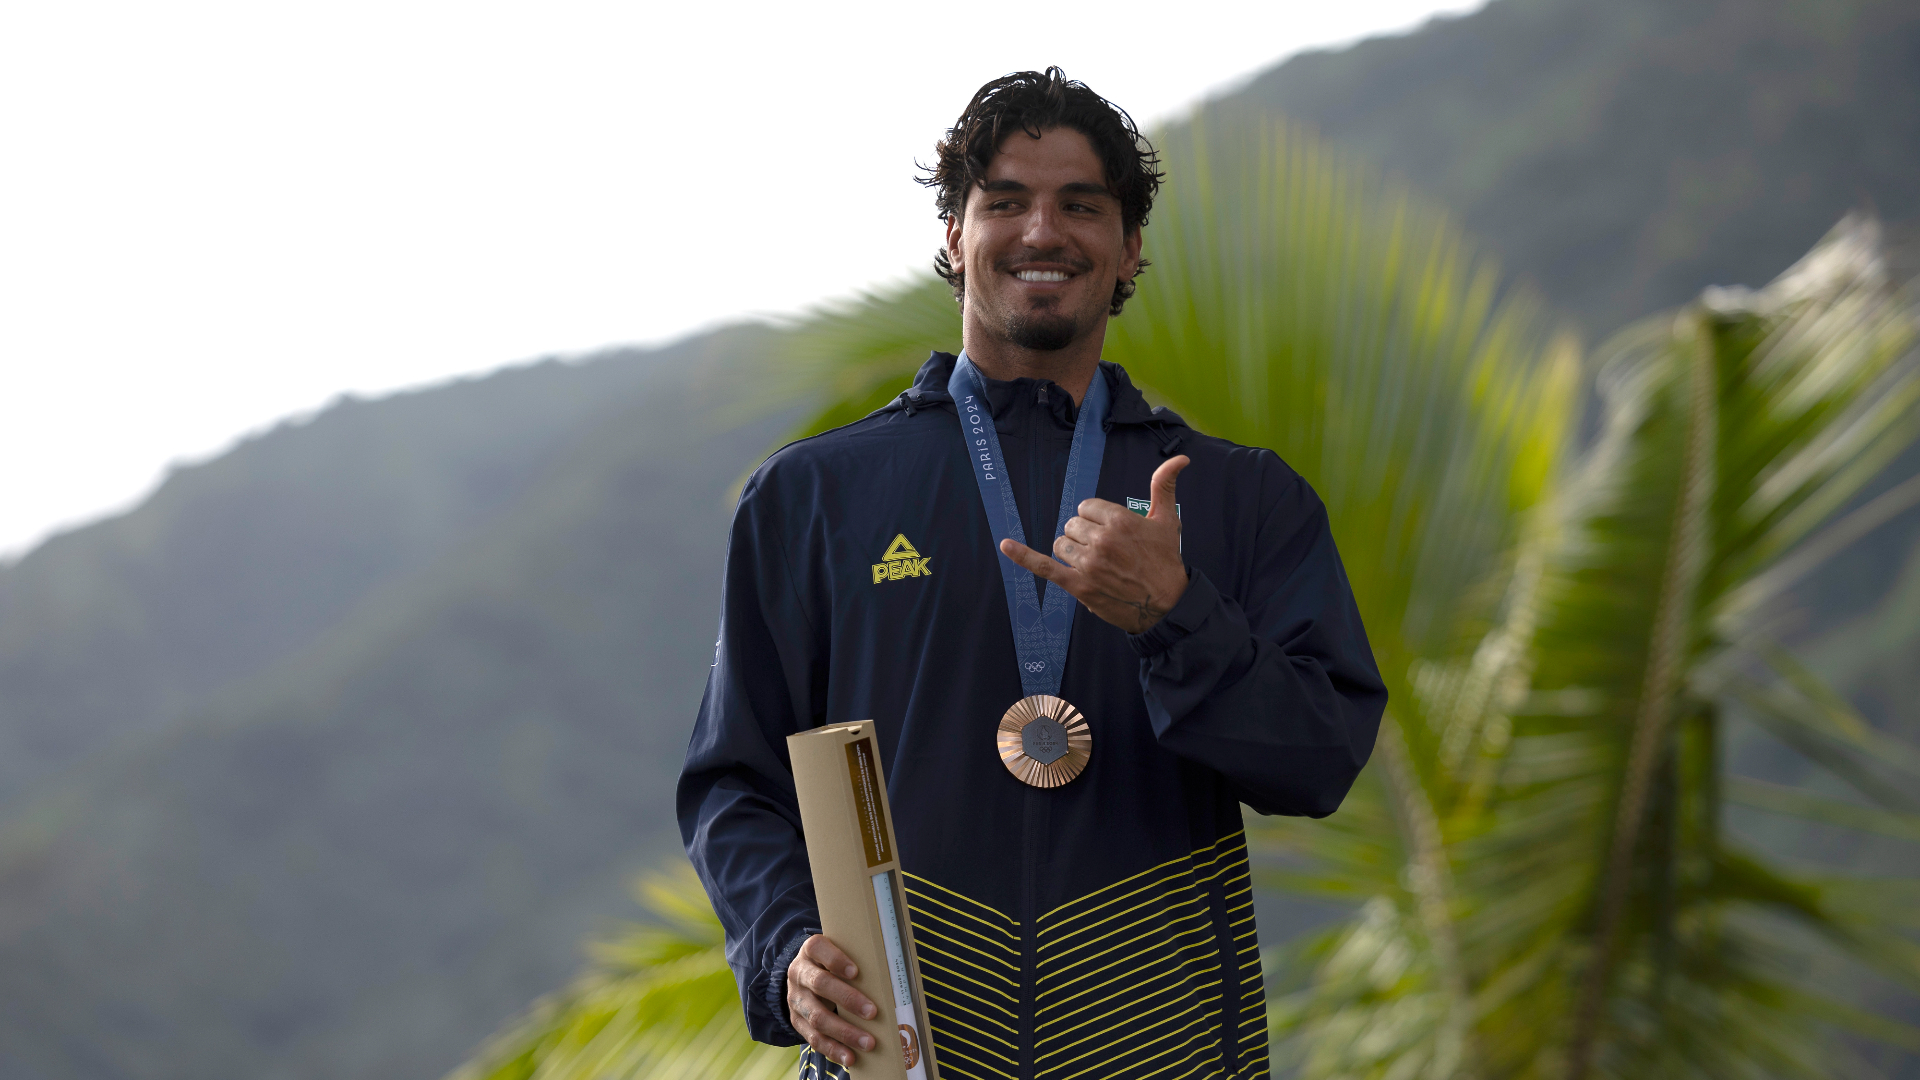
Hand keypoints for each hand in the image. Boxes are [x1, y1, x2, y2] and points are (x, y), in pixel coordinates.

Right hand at [786, 934, 877, 1067]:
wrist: (801, 976)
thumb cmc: (830, 963)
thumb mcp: (837, 952)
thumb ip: (856, 958)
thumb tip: (892, 973)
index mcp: (810, 951)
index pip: (818, 948)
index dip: (835, 960)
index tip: (856, 972)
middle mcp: (799, 973)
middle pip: (820, 984)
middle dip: (848, 999)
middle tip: (872, 1012)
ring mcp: (796, 999)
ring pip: (817, 1017)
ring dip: (844, 1032)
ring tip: (868, 1042)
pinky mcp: (796, 1021)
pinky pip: (813, 1038)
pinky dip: (833, 1049)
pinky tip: (850, 1057)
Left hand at [1002, 455, 1189, 633]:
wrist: (1167, 604)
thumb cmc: (1166, 561)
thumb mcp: (1167, 520)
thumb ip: (1164, 486)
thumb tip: (1179, 459)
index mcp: (1119, 520)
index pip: (1086, 507)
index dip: (1096, 518)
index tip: (1111, 532)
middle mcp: (1101, 540)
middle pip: (1072, 524)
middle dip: (1084, 535)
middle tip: (1107, 551)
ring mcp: (1088, 564)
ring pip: (1061, 544)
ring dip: (1072, 551)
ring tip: (1094, 562)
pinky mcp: (1078, 585)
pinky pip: (1044, 566)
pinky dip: (1023, 556)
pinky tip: (1006, 545)